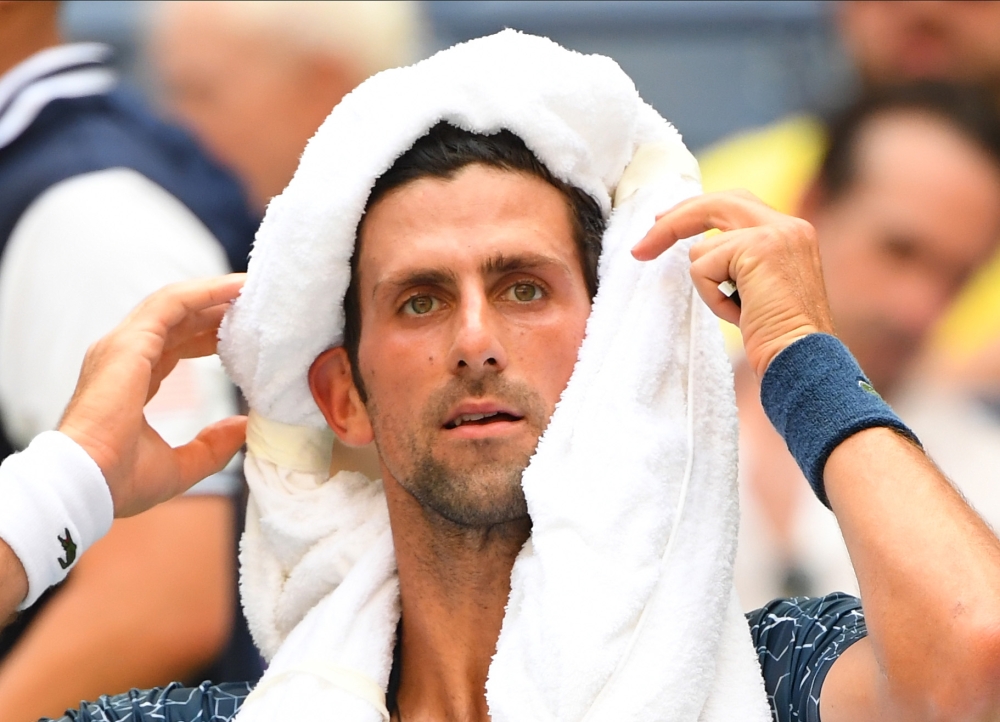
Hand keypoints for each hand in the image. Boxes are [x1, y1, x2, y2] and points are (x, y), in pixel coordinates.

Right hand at [58, 275, 247, 516]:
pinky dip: (206, 292)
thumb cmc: (119, 481)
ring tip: (251, 287)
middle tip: (256, 305)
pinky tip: (236, 288)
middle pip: (178, 320)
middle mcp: (124, 356)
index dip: (209, 335)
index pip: (175, 345)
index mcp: (131, 380)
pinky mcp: (129, 343)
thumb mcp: (179, 465)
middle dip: (216, 309)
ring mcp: (122, 346)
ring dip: (215, 292)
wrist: (86, 483)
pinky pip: (172, 304)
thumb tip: (242, 427)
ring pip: (175, 304)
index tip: (244, 333)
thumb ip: (212, 446)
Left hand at [632, 190, 834, 378]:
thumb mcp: (761, 291)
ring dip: (709, 288)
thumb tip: (698, 250)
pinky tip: (739, 315)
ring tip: (739, 313)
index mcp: (792, 234)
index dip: (697, 211)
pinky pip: (702, 266)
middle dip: (673, 222)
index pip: (737, 204)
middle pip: (715, 203)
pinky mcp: (757, 248)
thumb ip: (740, 263)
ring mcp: (776, 233)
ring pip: (703, 248)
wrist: (805, 362)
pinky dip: (711, 297)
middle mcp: (789, 226)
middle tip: (641, 248)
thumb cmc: (780, 340)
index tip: (663, 222)